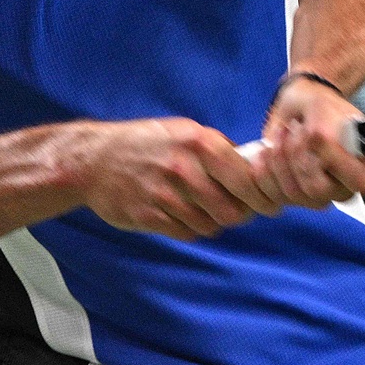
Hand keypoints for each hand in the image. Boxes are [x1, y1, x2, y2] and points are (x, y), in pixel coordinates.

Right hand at [80, 118, 281, 239]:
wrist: (93, 160)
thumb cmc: (146, 143)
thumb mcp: (184, 131)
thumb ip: (217, 148)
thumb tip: (254, 167)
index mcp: (199, 142)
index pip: (246, 177)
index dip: (263, 195)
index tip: (270, 204)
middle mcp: (184, 167)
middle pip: (232, 209)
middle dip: (240, 215)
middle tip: (239, 212)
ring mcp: (165, 194)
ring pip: (210, 224)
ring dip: (214, 223)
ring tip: (208, 212)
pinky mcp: (148, 216)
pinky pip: (186, 233)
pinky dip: (192, 229)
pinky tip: (186, 217)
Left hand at [257, 75, 364, 209]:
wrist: (300, 106)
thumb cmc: (316, 103)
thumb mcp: (321, 104)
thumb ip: (323, 123)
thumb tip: (318, 142)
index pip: (361, 180)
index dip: (333, 160)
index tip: (316, 132)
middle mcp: (354, 182)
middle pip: (322, 192)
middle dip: (299, 159)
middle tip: (294, 130)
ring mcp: (329, 193)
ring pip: (297, 196)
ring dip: (280, 162)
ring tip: (282, 135)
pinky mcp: (301, 197)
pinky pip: (278, 199)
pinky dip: (266, 172)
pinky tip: (268, 152)